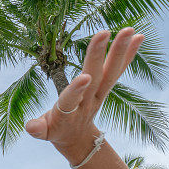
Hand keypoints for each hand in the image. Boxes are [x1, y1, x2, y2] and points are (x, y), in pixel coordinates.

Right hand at [25, 27, 143, 148]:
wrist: (78, 139)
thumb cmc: (56, 130)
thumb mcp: (44, 133)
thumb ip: (37, 128)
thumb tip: (29, 127)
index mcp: (68, 113)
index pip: (71, 100)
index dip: (76, 90)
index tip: (84, 77)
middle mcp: (87, 102)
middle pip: (94, 79)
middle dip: (98, 56)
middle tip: (105, 32)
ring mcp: (99, 95)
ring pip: (110, 72)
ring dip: (119, 51)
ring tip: (129, 30)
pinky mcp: (106, 88)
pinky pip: (119, 70)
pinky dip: (129, 54)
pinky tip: (139, 36)